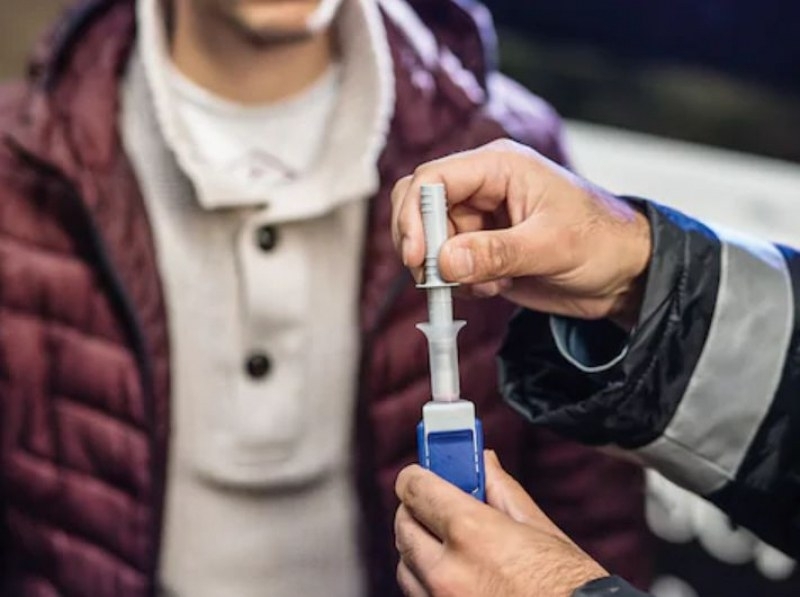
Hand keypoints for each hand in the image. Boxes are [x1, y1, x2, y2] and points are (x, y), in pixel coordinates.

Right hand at [391, 139, 650, 327]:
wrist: (626, 274)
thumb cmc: (603, 242)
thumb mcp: (552, 246)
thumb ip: (496, 252)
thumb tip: (443, 262)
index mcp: (499, 167)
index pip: (433, 178)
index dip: (414, 215)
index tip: (417, 256)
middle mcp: (483, 188)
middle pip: (422, 207)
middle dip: (422, 244)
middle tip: (434, 279)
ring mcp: (481, 220)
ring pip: (433, 240)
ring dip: (447, 270)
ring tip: (486, 285)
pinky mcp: (484, 248)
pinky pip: (450, 264)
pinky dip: (461, 282)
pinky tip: (495, 287)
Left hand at [394, 451, 607, 596]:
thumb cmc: (571, 589)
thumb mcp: (541, 530)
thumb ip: (502, 490)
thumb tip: (485, 462)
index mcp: (471, 533)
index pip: (414, 488)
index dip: (418, 476)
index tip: (422, 473)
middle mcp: (447, 572)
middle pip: (404, 525)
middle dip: (418, 511)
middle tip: (440, 506)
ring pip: (405, 566)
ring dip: (420, 550)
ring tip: (453, 547)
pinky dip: (428, 583)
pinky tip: (458, 578)